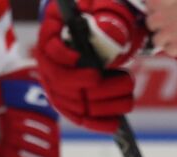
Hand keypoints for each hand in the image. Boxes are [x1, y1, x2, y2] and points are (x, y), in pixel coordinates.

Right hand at [34, 0, 144, 133]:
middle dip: (97, 87)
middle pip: (65, 83)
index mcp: (50, 37)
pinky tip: (116, 124)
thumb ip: (97, 9)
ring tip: (128, 96)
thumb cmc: (90, 17)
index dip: (65, 56)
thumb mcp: (94, 6)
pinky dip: (98, 123)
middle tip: (125, 80)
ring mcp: (55, 87)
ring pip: (75, 103)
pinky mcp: (67, 103)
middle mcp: (48, 65)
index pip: (51, 49)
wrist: (85, 34)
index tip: (86, 62)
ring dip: (105, 104)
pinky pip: (79, 119)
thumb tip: (100, 18)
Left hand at [144, 0, 176, 55]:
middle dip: (159, 23)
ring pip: (157, 40)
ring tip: (175, 34)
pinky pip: (170, 51)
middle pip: (150, 23)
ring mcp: (169, 32)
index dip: (156, 8)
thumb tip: (169, 2)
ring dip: (164, 37)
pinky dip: (175, 48)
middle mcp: (160, 16)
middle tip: (171, 21)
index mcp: (159, 0)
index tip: (164, 9)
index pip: (148, 5)